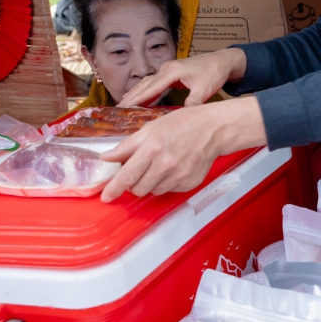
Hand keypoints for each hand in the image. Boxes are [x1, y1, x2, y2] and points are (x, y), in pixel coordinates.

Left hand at [99, 97, 267, 201]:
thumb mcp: (151, 128)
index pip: (127, 176)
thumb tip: (106, 158)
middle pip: (138, 189)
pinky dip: (167, 183)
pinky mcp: (190, 183)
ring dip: (151, 183)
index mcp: (152, 149)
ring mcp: (179, 176)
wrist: (214, 129)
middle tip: (140, 171)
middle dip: (134, 184)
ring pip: (154, 191)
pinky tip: (174, 169)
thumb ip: (127, 146)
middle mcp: (165, 165)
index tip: (106, 197)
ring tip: (160, 166)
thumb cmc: (182, 124)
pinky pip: (170, 190)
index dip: (114, 189)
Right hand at [118, 47, 247, 107]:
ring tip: (123, 104)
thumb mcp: (206, 88)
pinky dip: (146, 91)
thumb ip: (194, 100)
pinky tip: (140, 100)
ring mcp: (168, 70)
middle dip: (131, 95)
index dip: (138, 97)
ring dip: (136, 93)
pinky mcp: (171, 74)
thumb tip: (184, 115)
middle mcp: (167, 69)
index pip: (152, 87)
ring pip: (148, 83)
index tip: (125, 106)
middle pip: (145, 84)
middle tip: (117, 108)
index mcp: (173, 71)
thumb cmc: (215, 72)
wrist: (223, 61)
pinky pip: (155, 83)